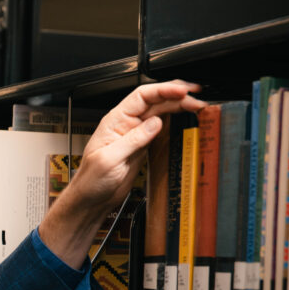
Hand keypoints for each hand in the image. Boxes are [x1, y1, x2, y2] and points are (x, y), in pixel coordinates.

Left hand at [39, 80, 206, 266]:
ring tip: (198, 105)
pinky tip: (185, 118)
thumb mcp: (110, 159)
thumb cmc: (90, 181)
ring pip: (160, 112)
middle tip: (197, 96)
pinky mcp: (141, 146)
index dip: (164, 89)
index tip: (182, 91)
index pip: (142, 96)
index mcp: (115, 120)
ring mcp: (135, 134)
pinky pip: (160, 128)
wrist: (91, 200)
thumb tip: (155, 123)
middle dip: (177, 95)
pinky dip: (174, 121)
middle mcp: (125, 123)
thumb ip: (133, 140)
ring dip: (179, 107)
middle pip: (155, 100)